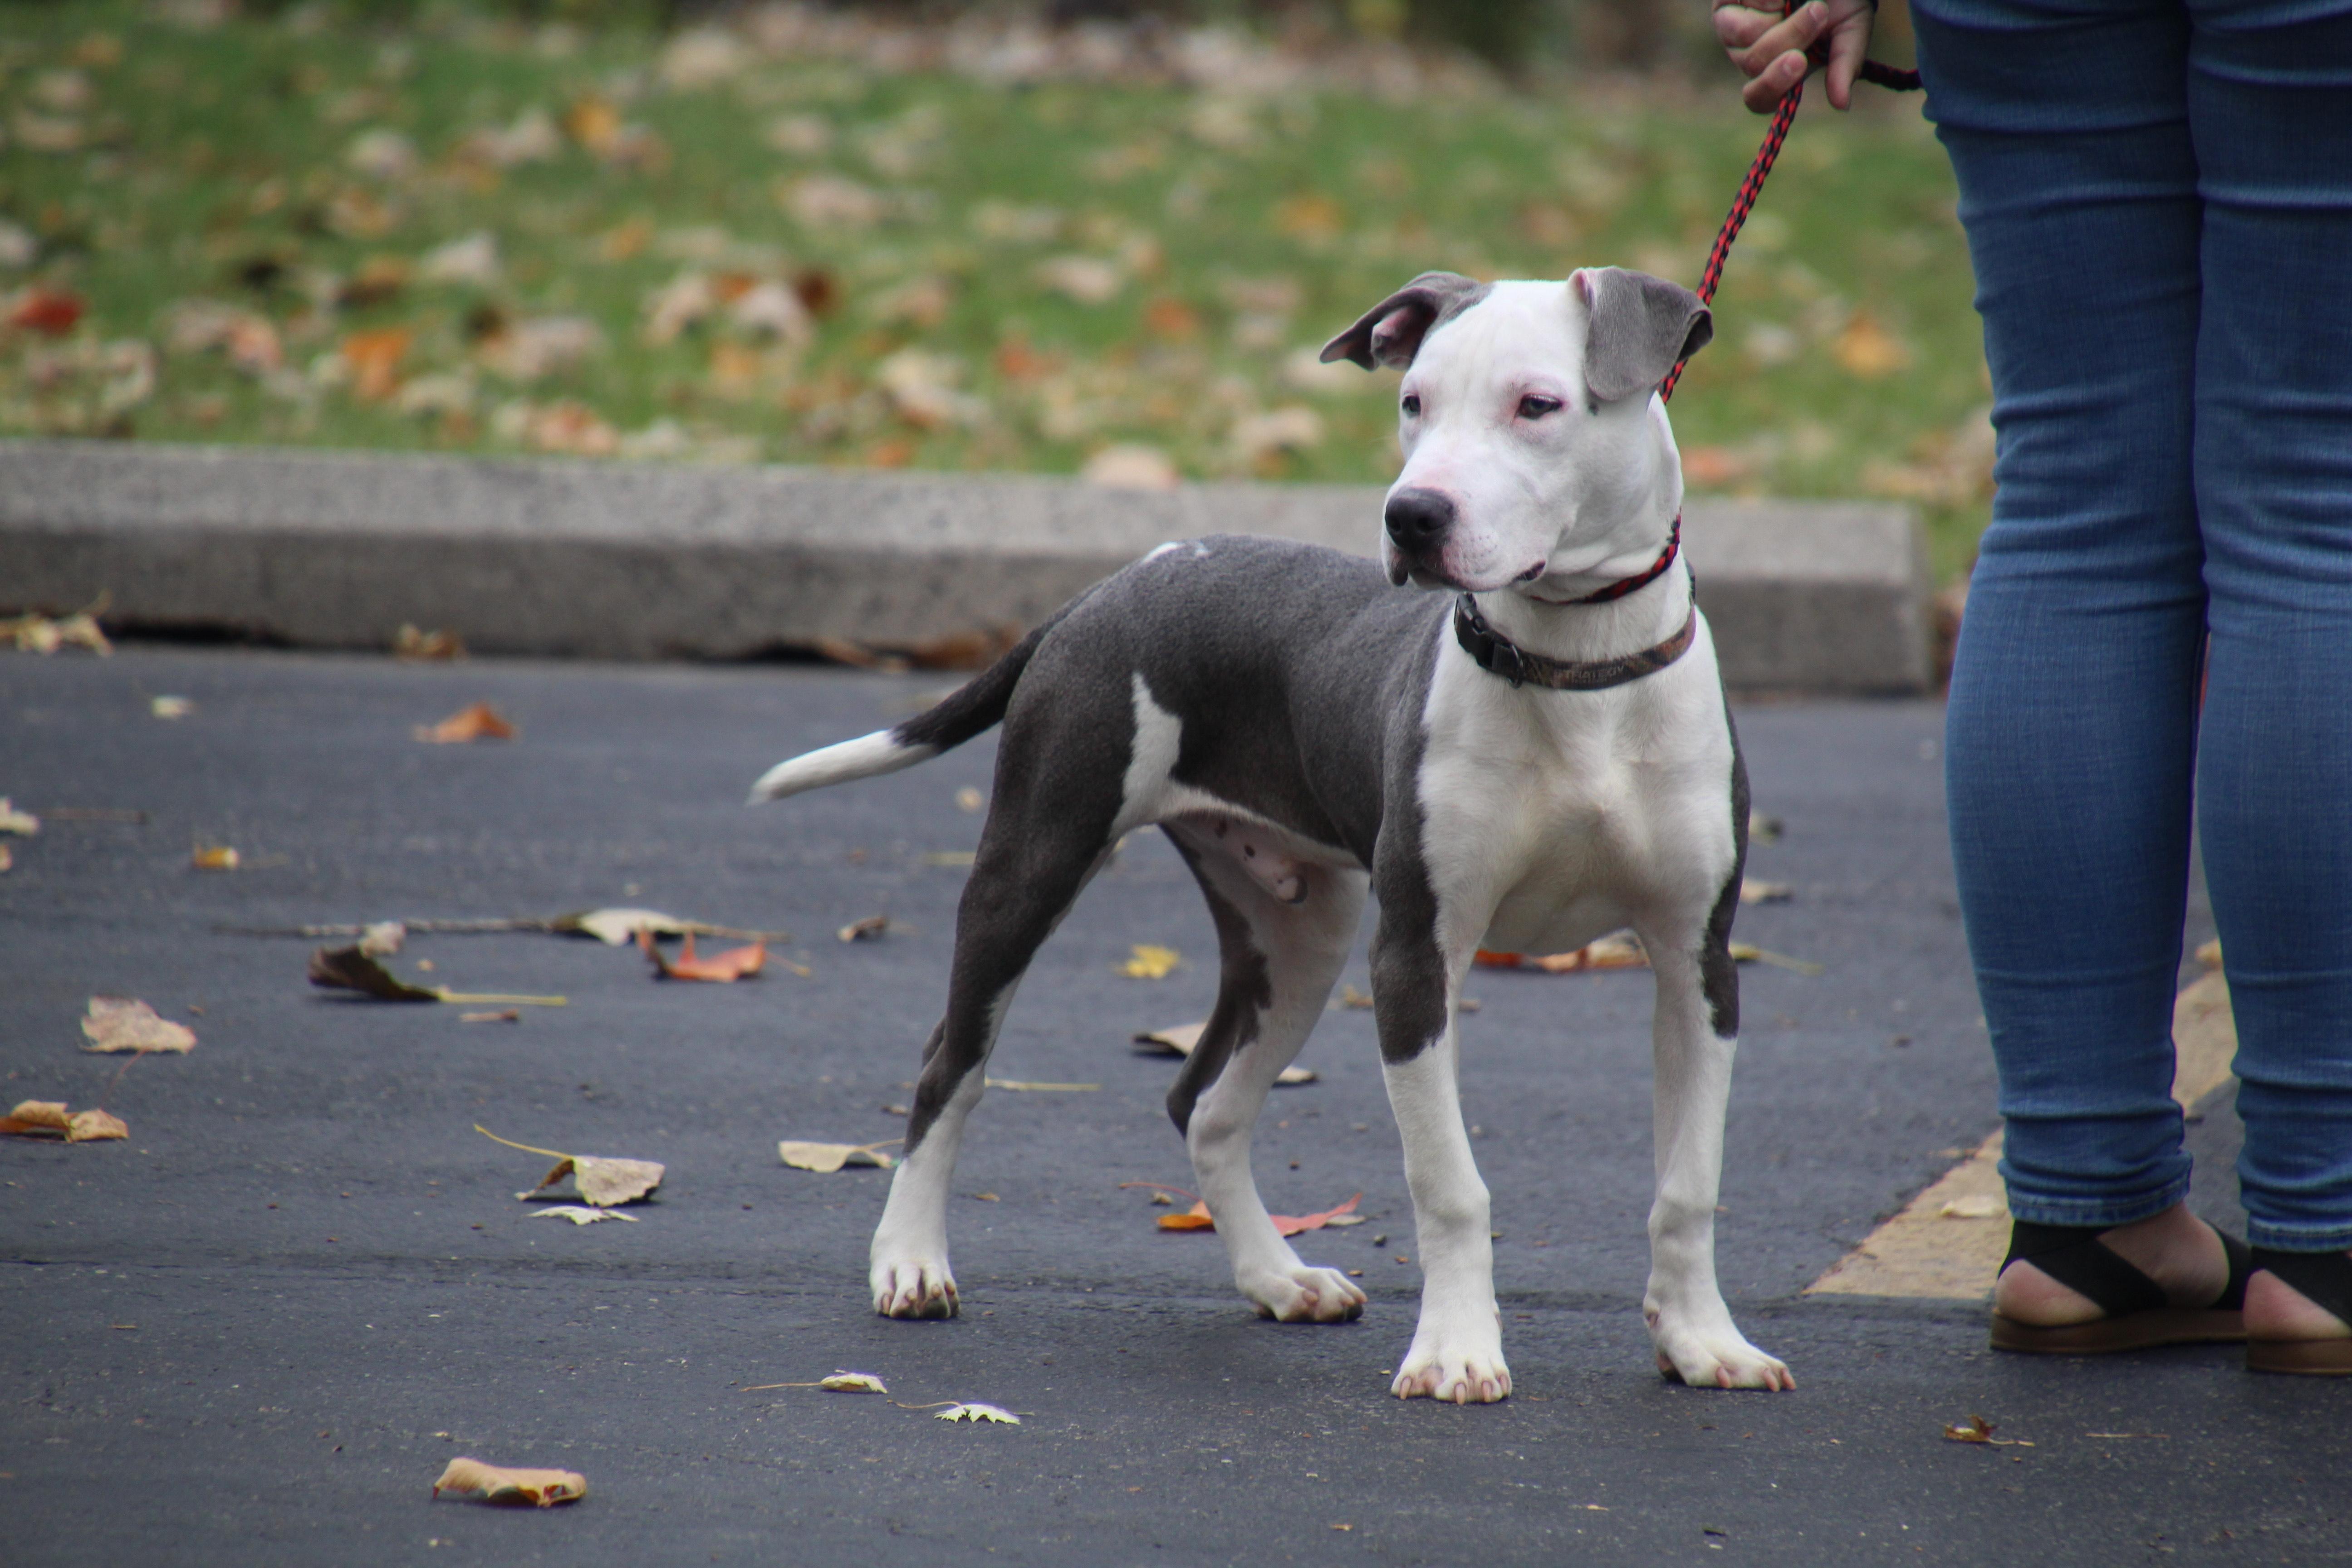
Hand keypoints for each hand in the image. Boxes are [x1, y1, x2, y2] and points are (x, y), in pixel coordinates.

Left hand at [1714, 0, 1877, 112]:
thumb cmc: (1840, 2)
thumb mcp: (1851, 29)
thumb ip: (1845, 65)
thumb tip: (1843, 106)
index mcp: (1778, 72)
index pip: (1758, 99)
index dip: (1773, 86)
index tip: (1799, 61)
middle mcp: (1751, 55)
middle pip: (1755, 64)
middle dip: (1791, 37)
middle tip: (1819, 11)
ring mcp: (1732, 30)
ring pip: (1744, 36)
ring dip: (1780, 13)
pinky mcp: (1724, 4)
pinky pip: (1738, 7)